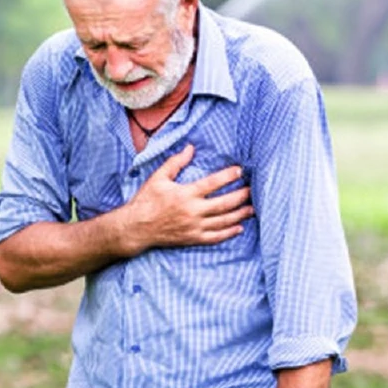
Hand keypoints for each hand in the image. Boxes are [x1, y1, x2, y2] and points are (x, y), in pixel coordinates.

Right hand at [124, 144, 252, 250]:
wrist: (136, 228)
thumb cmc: (145, 201)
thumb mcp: (157, 178)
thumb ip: (175, 163)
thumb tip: (190, 148)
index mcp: (185, 194)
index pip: (213, 183)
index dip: (229, 176)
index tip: (240, 171)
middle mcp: (193, 211)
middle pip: (224, 203)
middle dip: (241, 196)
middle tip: (251, 190)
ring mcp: (194, 227)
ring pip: (224, 221)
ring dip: (240, 214)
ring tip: (252, 208)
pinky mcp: (193, 238)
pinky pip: (215, 237)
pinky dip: (229, 233)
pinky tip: (239, 228)